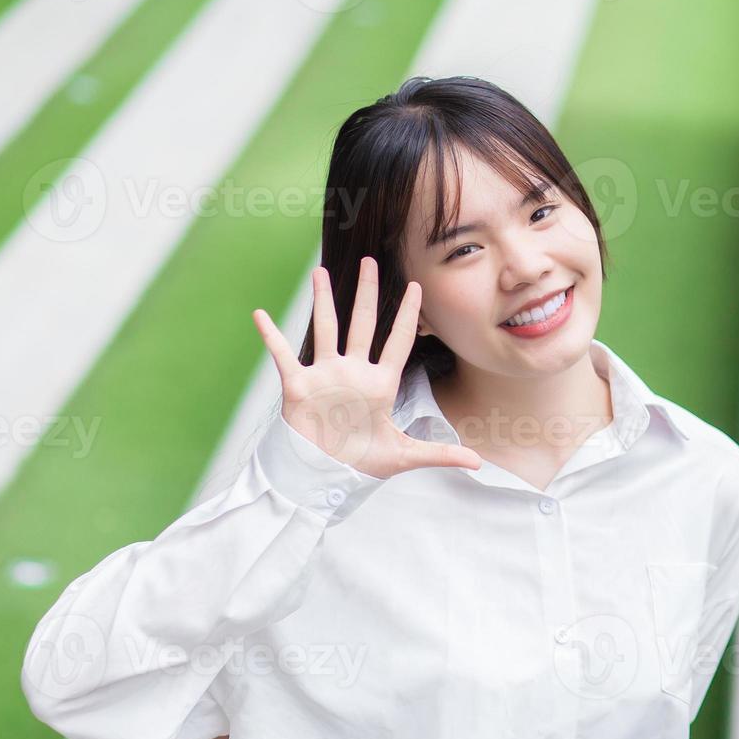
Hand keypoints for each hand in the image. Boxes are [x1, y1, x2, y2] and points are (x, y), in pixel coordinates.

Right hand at [252, 256, 482, 478]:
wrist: (326, 476)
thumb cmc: (363, 463)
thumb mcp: (405, 455)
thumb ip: (440, 453)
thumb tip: (478, 462)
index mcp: (380, 384)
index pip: (399, 342)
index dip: (408, 316)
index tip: (416, 287)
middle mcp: (354, 372)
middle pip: (362, 323)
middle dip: (367, 293)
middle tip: (370, 262)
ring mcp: (325, 375)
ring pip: (326, 328)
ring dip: (322, 300)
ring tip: (320, 270)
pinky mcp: (299, 385)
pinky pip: (282, 355)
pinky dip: (271, 336)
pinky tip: (260, 315)